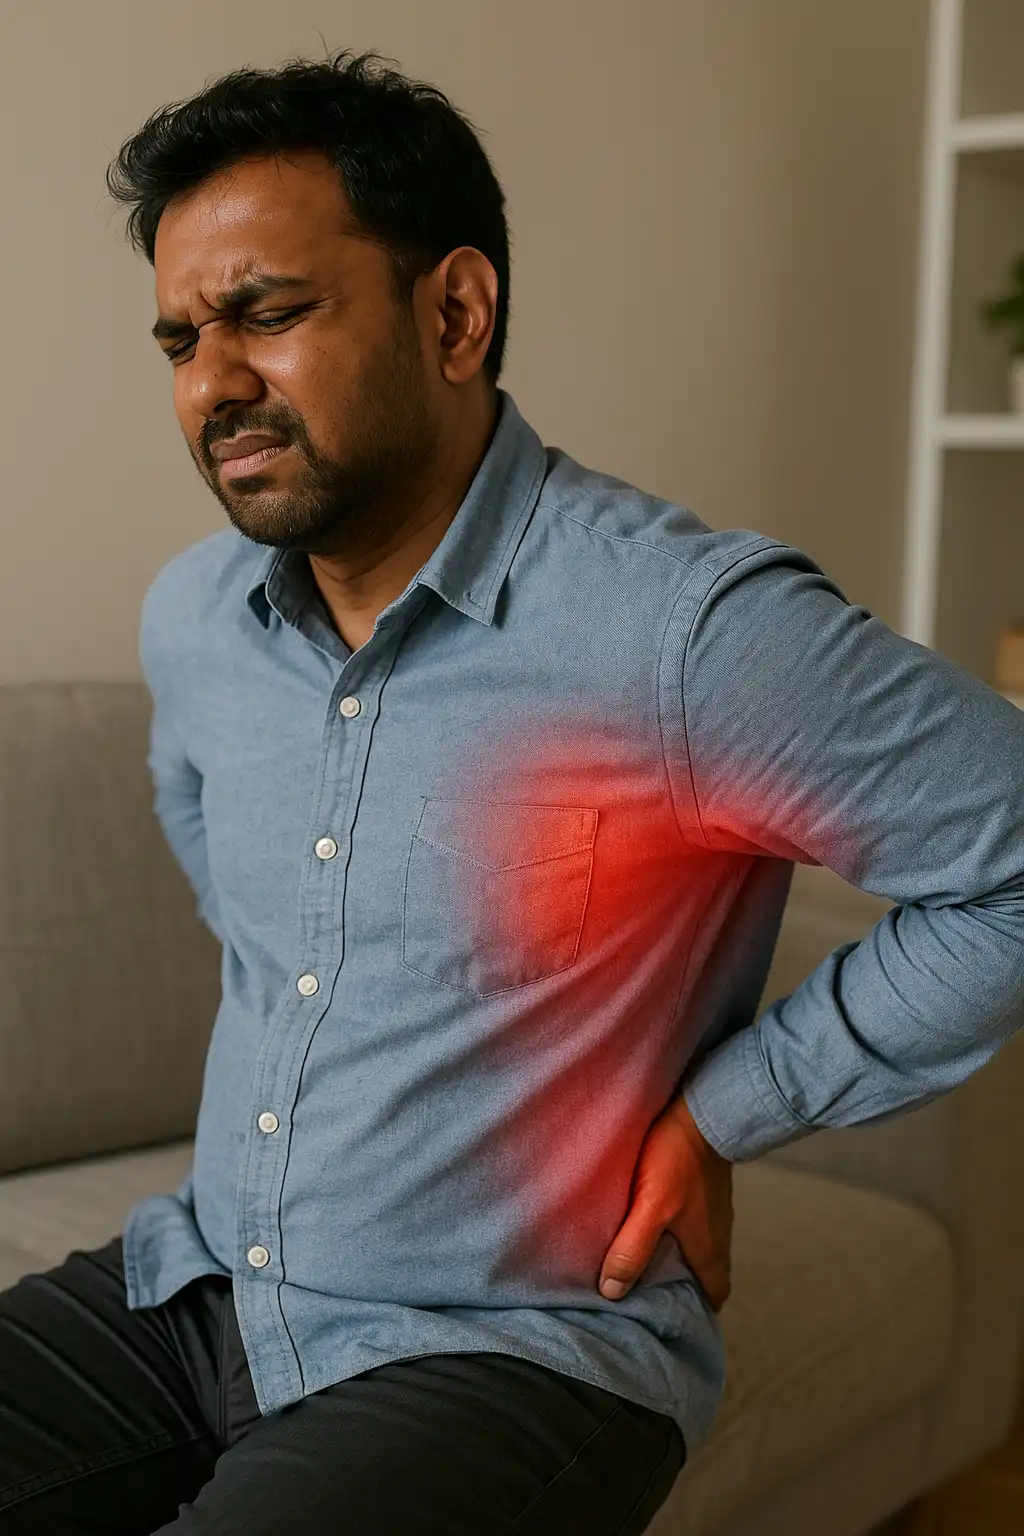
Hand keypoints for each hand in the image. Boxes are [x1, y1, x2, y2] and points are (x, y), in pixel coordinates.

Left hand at [598, 1094, 733, 1312]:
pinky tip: (652, 1219)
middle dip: (687, 1288)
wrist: (702, 1106)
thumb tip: (612, 1291)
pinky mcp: (704, 1184)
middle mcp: (718, 1231)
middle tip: (654, 1294)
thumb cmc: (678, 1157)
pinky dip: (678, 1228)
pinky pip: (695, 1218)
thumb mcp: (651, 1207)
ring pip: (700, 1244)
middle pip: (707, 1272)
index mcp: (709, 1247)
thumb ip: (632, 1248)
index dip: (700, 1312)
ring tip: (646, 1260)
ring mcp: (714, 1207)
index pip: (716, 1294)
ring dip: (680, 1256)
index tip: (678, 1321)